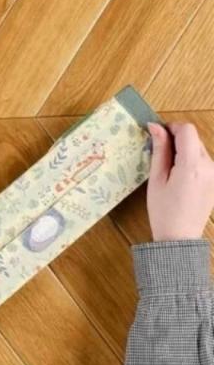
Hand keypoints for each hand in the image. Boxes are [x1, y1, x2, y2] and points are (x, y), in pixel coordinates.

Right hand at [146, 121, 213, 240]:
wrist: (179, 237)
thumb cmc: (162, 211)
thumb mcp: (156, 180)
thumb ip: (159, 151)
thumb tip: (155, 127)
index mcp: (192, 165)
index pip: (187, 130)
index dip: (171, 128)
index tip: (157, 136)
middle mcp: (209, 165)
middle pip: (194, 139)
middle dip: (176, 141)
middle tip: (159, 156)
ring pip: (199, 150)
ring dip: (184, 152)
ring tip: (169, 171)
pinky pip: (203, 162)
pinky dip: (191, 162)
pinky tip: (180, 179)